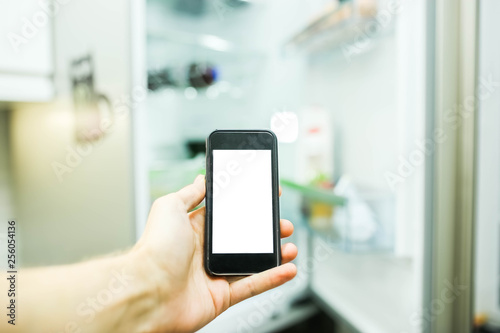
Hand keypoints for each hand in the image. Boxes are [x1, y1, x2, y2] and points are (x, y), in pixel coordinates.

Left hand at [131, 175, 297, 331]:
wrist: (146, 291)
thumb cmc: (154, 248)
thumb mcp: (170, 207)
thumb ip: (190, 193)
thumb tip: (202, 179)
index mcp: (196, 229)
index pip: (228, 214)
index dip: (248, 205)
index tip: (266, 195)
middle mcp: (206, 251)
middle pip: (245, 238)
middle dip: (266, 229)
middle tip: (281, 222)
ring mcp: (215, 274)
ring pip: (252, 262)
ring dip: (274, 253)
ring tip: (289, 245)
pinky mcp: (221, 296)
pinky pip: (252, 286)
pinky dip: (272, 278)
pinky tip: (288, 268)